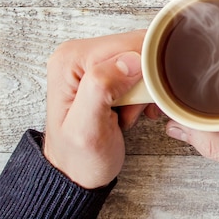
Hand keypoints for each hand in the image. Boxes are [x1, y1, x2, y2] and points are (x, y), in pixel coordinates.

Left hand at [43, 30, 158, 188]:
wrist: (77, 173)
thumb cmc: (80, 157)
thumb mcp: (87, 129)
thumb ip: (102, 88)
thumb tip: (130, 60)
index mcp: (71, 60)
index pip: (128, 45)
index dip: (147, 70)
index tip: (143, 99)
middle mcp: (79, 53)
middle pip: (137, 48)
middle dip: (148, 79)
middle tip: (139, 107)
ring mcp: (92, 61)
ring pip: (142, 58)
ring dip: (147, 86)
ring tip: (134, 111)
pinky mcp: (105, 70)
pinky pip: (139, 68)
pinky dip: (144, 89)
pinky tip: (134, 107)